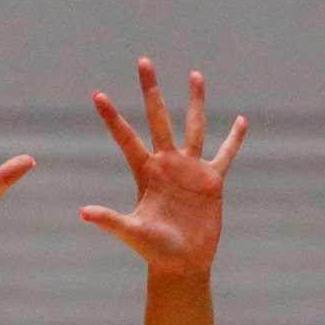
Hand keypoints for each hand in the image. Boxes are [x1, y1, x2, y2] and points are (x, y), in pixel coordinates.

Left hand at [81, 58, 244, 278]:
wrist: (182, 263)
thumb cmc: (154, 250)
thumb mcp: (132, 233)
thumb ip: (110, 221)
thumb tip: (83, 213)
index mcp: (145, 172)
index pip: (126, 138)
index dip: (112, 117)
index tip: (97, 94)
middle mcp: (166, 163)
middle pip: (158, 118)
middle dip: (151, 90)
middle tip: (144, 61)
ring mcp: (190, 169)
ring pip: (193, 126)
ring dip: (195, 101)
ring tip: (194, 74)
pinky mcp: (211, 180)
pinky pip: (225, 154)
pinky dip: (233, 139)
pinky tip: (241, 121)